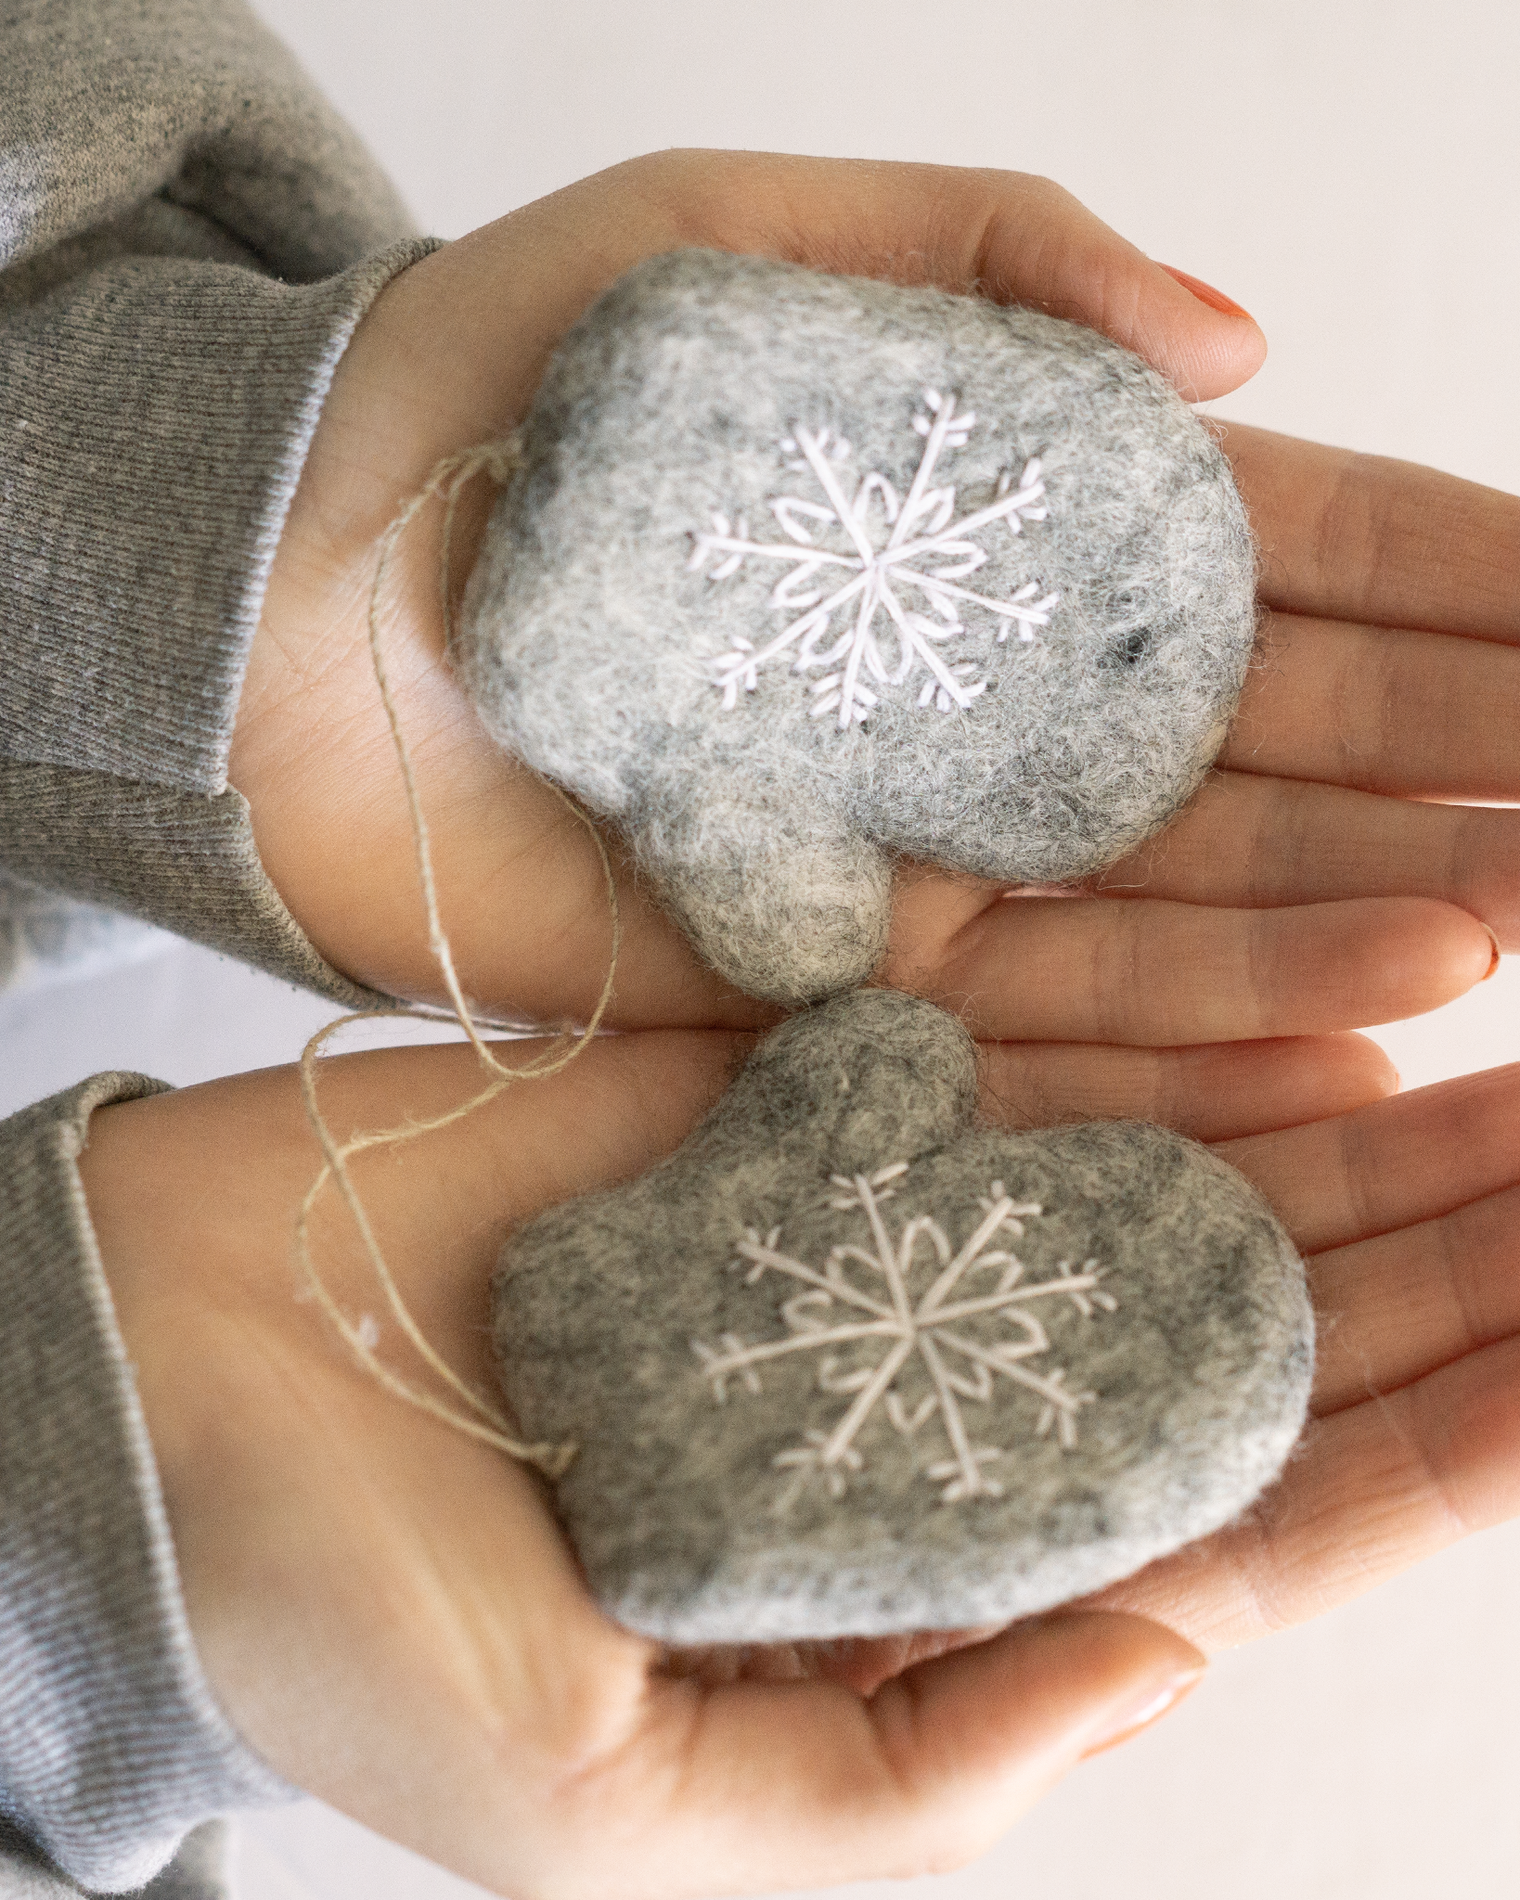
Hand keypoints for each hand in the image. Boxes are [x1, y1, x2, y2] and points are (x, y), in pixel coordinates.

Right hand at [81, 1029, 1519, 1894]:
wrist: (139, 1404)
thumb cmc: (340, 1630)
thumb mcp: (623, 1808)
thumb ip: (916, 1775)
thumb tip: (1175, 1658)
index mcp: (919, 1587)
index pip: (1240, 1527)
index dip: (1431, 1458)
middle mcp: (928, 1404)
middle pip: (1244, 1335)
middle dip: (1440, 1273)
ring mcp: (863, 1244)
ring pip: (1166, 1185)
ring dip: (1346, 1137)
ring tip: (1517, 1074)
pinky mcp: (779, 1108)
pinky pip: (1015, 1067)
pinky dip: (1169, 1039)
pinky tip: (1328, 1006)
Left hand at [228, 150, 1508, 1063]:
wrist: (280, 595)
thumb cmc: (489, 395)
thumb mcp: (735, 241)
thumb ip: (989, 258)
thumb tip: (1247, 343)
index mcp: (996, 525)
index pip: (1278, 552)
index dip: (1448, 578)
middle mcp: (989, 703)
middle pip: (1273, 735)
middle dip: (1454, 753)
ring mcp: (926, 848)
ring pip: (1190, 888)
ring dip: (1362, 902)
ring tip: (1514, 913)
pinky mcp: (830, 976)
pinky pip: (1045, 1010)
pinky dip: (1199, 1019)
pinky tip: (1355, 1017)